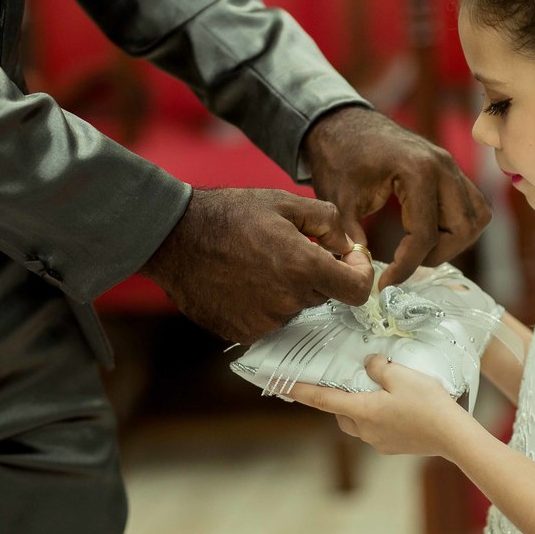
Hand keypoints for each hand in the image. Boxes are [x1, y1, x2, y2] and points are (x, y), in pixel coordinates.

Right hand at [141, 188, 373, 342]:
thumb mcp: (285, 202)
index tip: (348, 261)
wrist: (174, 238)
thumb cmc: (229, 215)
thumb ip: (328, 221)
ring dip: (289, 289)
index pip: (357, 290)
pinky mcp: (243, 331)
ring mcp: (265, 320)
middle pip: (324, 296)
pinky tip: (243, 281)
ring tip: (259, 263)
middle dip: (317, 274)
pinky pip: (269, 320)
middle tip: (289, 250)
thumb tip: (347, 246)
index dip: (359, 274)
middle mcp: (288, 299)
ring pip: (295, 307)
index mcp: (303, 266)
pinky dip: (264, 303)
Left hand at [286, 356, 472, 457]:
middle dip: (340, 398)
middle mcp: (364, 430)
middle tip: (352, 381)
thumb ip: (378, 367)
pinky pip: (376, 429)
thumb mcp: (401, 375)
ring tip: (380, 391)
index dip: (299, 390)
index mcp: (361, 411)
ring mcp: (378, 442)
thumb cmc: (428, 404)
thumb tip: (368, 365)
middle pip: (340, 412)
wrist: (453, 436)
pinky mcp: (392, 447)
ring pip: (358, 422)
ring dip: (361, 407)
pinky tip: (398, 406)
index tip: (278, 384)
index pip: (322, 399)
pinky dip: (378, 416)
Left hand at [301, 107, 490, 288]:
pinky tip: (429, 232)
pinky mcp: (452, 171)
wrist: (343, 124)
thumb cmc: (340, 158)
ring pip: (476, 219)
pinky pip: (474, 206)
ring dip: (453, 242)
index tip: (385, 283)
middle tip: (404, 262)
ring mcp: (452, 166)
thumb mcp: (339, 200)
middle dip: (434, 254)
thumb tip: (363, 272)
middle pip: (461, 229)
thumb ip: (352, 237)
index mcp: (417, 171)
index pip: (424, 234)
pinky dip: (459, 226)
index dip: (406, 266)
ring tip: (418, 248)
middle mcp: (444, 167)